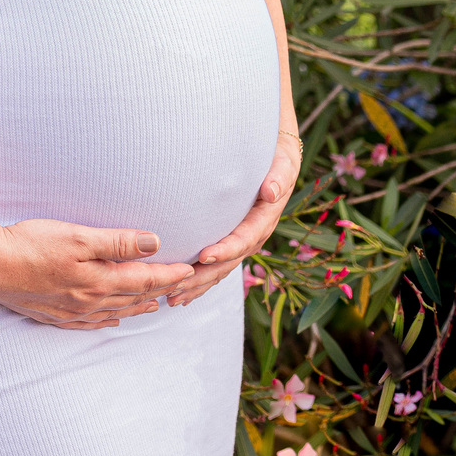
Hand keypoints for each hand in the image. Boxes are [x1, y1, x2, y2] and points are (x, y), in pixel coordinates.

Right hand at [0, 218, 195, 328]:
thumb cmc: (31, 243)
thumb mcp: (77, 235)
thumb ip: (117, 241)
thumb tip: (154, 243)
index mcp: (99, 280)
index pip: (145, 279)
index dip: (170, 274)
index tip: (190, 269)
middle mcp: (90, 301)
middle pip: (134, 297)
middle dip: (161, 290)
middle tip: (183, 286)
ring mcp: (72, 312)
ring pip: (116, 312)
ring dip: (139, 307)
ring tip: (156, 304)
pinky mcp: (55, 315)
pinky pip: (92, 324)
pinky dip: (109, 320)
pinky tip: (112, 319)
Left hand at [166, 129, 302, 308]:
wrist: (278, 156)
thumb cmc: (276, 156)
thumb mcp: (283, 163)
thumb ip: (279, 177)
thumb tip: (270, 191)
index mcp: (265, 218)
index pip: (244, 239)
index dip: (226, 249)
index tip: (204, 255)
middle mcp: (254, 235)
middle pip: (228, 263)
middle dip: (203, 278)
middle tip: (177, 289)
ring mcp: (244, 240)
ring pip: (220, 269)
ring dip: (198, 285)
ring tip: (173, 298)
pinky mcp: (233, 240)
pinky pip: (217, 265)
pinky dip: (200, 280)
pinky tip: (182, 293)